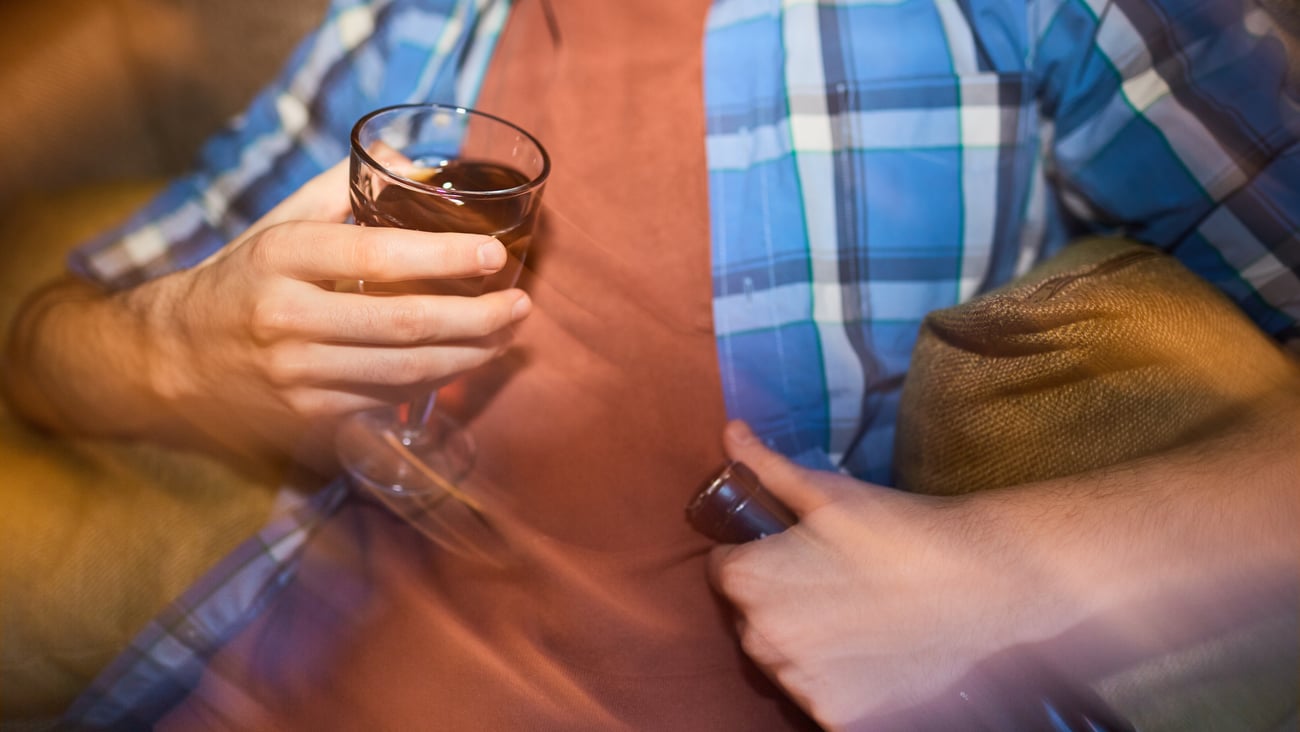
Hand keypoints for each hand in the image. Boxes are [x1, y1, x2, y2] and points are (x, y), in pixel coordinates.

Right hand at [121, 160, 531, 463]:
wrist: (171, 360)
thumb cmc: (240, 280)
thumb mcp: (277, 224)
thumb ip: (342, 188)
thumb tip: (414, 157)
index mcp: (280, 258)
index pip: (374, 255)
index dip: (442, 256)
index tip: (492, 253)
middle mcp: (287, 320)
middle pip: (403, 326)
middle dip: (476, 319)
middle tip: (521, 306)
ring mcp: (296, 377)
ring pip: (404, 373)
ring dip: (469, 357)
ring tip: (507, 335)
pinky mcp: (307, 418)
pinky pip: (388, 403)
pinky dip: (434, 383)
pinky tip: (465, 363)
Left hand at [706, 422, 1057, 728]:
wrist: (982, 585)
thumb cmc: (899, 531)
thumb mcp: (828, 493)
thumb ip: (765, 468)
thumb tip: (729, 432)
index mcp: (748, 582)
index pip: (724, 570)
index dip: (757, 556)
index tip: (794, 552)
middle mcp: (761, 640)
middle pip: (751, 618)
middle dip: (779, 600)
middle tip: (834, 582)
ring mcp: (798, 685)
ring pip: (783, 659)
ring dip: (806, 642)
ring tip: (858, 617)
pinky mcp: (835, 717)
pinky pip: (818, 695)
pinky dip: (838, 680)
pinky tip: (873, 652)